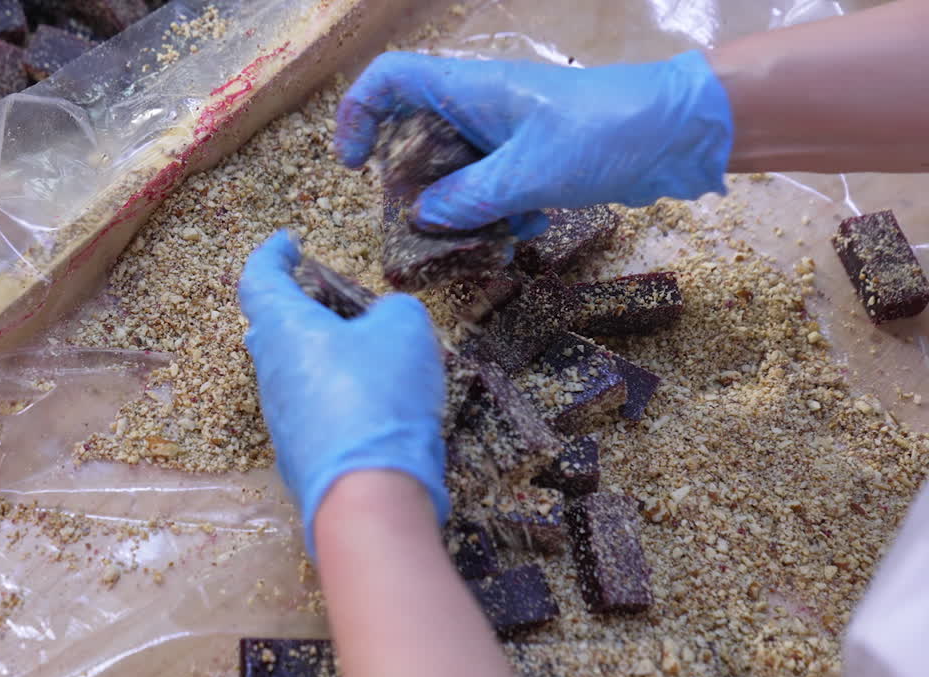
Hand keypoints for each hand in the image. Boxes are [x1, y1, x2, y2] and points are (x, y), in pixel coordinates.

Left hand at [239, 231, 448, 554]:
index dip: (272, 256)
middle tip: (335, 300)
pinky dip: (339, 393)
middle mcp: (271, 372)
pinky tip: (377, 400)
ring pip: (296, 370)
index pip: (259, 279)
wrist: (368, 495)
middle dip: (301, 307)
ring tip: (371, 350)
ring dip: (324, 353)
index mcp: (283, 329)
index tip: (288, 243)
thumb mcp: (405, 330)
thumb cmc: (378, 397)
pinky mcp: (301, 454)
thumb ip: (394, 310)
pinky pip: (315, 408)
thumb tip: (385, 318)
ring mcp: (282, 417)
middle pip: (273, 328)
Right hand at [335, 50, 732, 231]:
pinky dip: (496, 213)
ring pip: (452, 169)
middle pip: (412, 135)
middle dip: (409, 184)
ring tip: (475, 239)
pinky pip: (489, 186)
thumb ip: (468, 200)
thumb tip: (420, 218)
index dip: (356, 116)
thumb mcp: (529, 174)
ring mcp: (504, 132)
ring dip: (457, 208)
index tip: (353, 166)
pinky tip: (525, 232)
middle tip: (416, 223)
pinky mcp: (530, 158)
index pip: (387, 80)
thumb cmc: (603, 133)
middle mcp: (477, 105)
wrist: (679, 132)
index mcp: (467, 88)